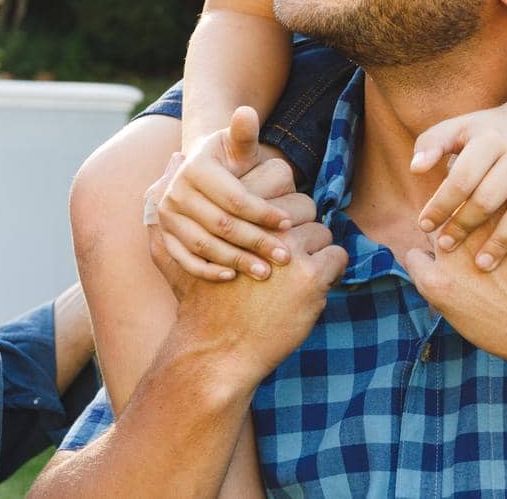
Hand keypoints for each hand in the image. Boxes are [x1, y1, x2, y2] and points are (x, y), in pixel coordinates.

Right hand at [145, 156, 346, 385]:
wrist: (216, 351)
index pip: (279, 174)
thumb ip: (170, 197)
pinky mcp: (311, 277)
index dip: (279, 200)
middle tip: (290, 248)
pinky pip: (337, 256)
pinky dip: (331, 269)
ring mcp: (288, 251)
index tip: (274, 222)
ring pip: (322, 229)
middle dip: (301, 224)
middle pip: (304, 202)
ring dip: (316, 249)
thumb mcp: (174, 242)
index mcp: (232, 207)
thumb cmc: (201, 297)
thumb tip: (174, 156)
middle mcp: (261, 224)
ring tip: (300, 270)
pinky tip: (314, 284)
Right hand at [155, 106, 295, 281]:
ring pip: (204, 246)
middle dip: (256, 242)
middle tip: (285, 257)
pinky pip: (185, 259)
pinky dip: (207, 271)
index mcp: (194, 169)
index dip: (263, 212)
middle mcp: (174, 193)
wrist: (200, 175)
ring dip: (236, 261)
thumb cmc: (228, 160)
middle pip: (221, 225)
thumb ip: (244, 133)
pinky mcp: (164, 237)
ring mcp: (166, 217)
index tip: (288, 223)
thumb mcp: (238, 146)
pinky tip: (232, 276)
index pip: (234, 197)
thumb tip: (246, 113)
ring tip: (265, 271)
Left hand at [411, 99, 506, 269]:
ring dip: (501, 241)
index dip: (441, 204)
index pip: (462, 177)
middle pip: (490, 197)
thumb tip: (416, 168)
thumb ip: (431, 144)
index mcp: (491, 137)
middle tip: (446, 247)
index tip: (424, 225)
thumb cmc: (482, 135)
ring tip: (481, 264)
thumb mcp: (455, 129)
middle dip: (464, 225)